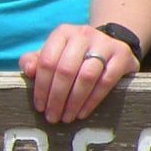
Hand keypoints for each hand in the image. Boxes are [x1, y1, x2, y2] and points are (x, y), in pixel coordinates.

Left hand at [19, 24, 136, 123]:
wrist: (110, 46)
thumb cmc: (73, 56)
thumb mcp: (53, 55)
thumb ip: (34, 62)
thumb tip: (28, 70)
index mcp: (62, 33)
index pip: (47, 61)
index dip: (41, 87)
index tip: (40, 107)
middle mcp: (83, 34)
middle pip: (66, 70)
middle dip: (57, 97)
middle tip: (53, 117)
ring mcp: (105, 44)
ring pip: (86, 77)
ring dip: (74, 101)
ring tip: (67, 117)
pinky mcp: (122, 55)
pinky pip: (105, 82)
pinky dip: (92, 100)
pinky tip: (82, 113)